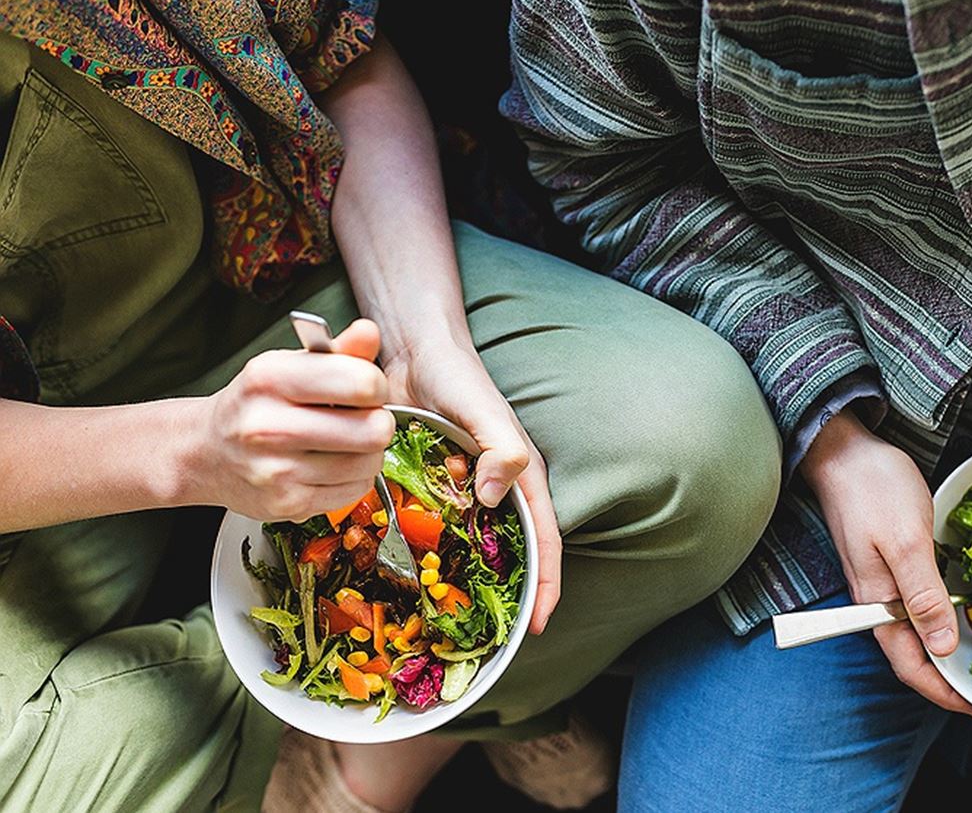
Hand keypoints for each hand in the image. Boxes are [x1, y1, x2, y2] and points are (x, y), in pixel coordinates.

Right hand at [196, 319, 393, 521]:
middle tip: (361, 418)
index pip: (361, 383)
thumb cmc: (256, 404)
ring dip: (368, 452)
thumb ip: (338, 351)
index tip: (366, 387)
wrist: (205, 452)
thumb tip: (368, 332)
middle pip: (374, 430)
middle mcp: (268, 426)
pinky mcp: (289, 503)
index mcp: (269, 379)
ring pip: (370, 463)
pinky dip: (353, 478)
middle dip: (377, 422)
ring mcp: (277, 471)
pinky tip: (331, 465)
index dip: (376, 385)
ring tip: (344, 442)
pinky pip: (355, 490)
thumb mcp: (290, 366)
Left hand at [382, 331, 562, 634]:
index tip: (540, 625)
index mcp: (521, 478)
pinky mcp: (429, 490)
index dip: (547, 585)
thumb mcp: (484, 410)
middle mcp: (496, 493)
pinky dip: (425, 557)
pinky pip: (432, 532)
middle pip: (511, 555)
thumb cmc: (458, 376)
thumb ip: (500, 447)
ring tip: (447, 624)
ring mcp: (462, 495)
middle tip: (489, 640)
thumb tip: (497, 498)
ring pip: (470, 550)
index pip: (544, 541)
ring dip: (464, 583)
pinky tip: (405, 582)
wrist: (412, 350)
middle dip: (507, 597)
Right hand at [801, 410, 971, 715]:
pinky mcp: (889, 562)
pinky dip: (941, 617)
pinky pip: (917, 604)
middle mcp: (877, 601)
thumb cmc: (873, 490)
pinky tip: (962, 611)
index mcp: (877, 603)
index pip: (909, 666)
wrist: (843, 450)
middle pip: (913, 655)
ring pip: (916, 631)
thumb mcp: (906, 542)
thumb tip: (943, 649)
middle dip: (948, 679)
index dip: (943, 692)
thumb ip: (923, 596)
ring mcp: (881, 582)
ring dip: (946, 649)